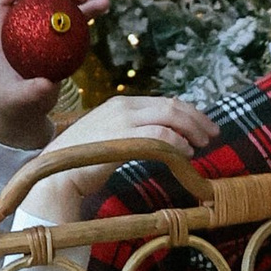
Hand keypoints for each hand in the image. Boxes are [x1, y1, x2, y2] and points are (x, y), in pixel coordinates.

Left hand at [0, 0, 109, 148]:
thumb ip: (29, 93)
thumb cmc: (14, 102)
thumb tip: (47, 83)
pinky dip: (89, 10)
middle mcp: (23, 23)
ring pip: (57, 2)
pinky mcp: (60, 36)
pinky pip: (75, 19)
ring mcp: (43, 27)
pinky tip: (104, 3)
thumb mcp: (17, 99)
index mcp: (3, 30)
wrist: (26, 107)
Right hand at [17, 97, 214, 234]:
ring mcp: (123, 119)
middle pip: (172, 105)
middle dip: (197, 119)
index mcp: (122, 102)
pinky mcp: (122, 137)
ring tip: (202, 145)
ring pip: (169, 116)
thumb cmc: (83, 158)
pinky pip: (159, 134)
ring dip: (191, 130)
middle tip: (213, 134)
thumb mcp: (111, 136)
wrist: (56, 170)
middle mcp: (124, 105)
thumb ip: (133, 132)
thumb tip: (163, 139)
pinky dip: (177, 142)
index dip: (190, 112)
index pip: (165, 101)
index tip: (205, 126)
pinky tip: (185, 152)